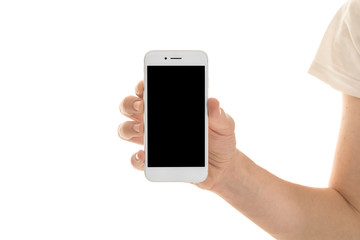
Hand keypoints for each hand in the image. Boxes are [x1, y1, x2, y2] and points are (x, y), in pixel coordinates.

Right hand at [118, 81, 237, 189]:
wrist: (223, 166)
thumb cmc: (221, 138)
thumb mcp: (224, 124)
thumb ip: (218, 114)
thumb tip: (212, 102)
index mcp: (169, 105)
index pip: (148, 89)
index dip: (142, 85)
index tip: (145, 86)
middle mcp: (155, 121)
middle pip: (128, 106)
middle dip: (129, 104)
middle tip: (142, 107)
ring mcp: (152, 141)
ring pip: (126, 130)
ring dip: (128, 128)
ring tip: (142, 129)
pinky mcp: (155, 162)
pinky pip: (136, 160)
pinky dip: (136, 158)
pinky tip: (144, 155)